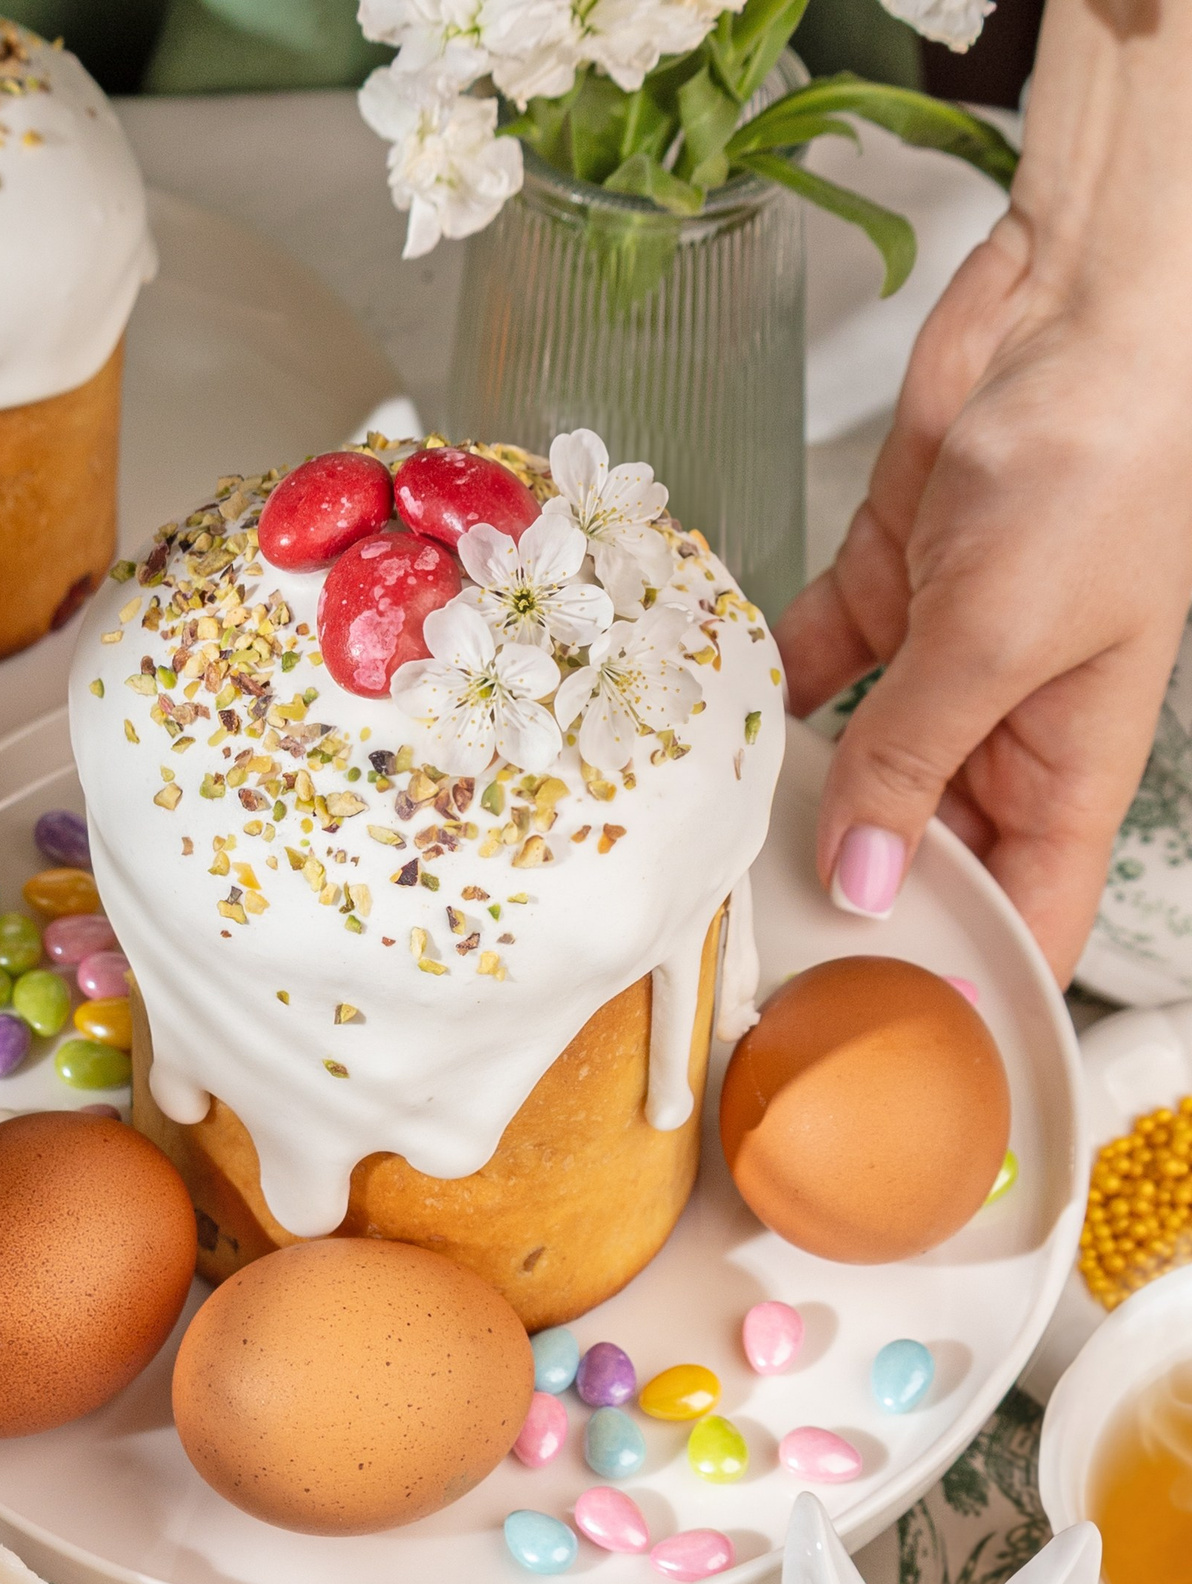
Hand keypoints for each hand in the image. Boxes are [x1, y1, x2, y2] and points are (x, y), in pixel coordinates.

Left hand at [774, 1, 1191, 986]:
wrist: (1085, 302)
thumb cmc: (1100, 466)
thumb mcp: (1000, 644)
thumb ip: (915, 761)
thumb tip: (867, 878)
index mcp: (1071, 764)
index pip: (1026, 913)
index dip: (965, 987)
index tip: (884, 1057)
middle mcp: (1009, 726)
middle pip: (927, 855)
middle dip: (849, 908)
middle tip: (748, 973)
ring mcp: (946, 655)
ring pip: (858, 766)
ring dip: (792, 810)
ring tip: (706, 878)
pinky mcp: (891, 582)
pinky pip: (816, 664)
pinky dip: (767, 697)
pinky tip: (708, 740)